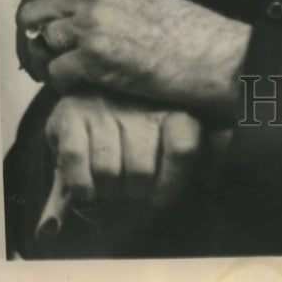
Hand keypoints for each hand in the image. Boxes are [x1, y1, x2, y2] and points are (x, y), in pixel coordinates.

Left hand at [16, 0, 251, 117]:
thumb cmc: (179, 32)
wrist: (210, 52)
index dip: (30, 14)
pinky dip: (62, 85)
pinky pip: (55, 73)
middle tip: (42, 63)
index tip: (37, 35)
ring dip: (45, 66)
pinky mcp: (98, 56)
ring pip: (38, 45)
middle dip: (28, 43)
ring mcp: (94, 24)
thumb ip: (97, 0)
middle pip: (28, 15)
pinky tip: (82, 86)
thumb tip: (60, 18)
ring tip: (65, 76)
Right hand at [44, 92, 231, 206]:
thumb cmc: (145, 122)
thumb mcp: (178, 129)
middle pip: (141, 171)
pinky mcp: (70, 113)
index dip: (171, 185)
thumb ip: (199, 151)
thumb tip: (211, 180)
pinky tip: (87, 186)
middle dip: (134, 191)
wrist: (98, 84)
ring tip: (110, 181)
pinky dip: (80, 185)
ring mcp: (104, 105)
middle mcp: (139, 101)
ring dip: (107, 190)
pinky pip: (75, 161)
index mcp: (174, 103)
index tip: (160, 197)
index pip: (182, 148)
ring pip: (108, 171)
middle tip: (130, 186)